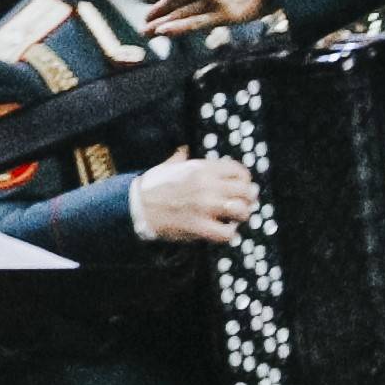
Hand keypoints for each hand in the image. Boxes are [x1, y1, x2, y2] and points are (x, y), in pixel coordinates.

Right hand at [128, 154, 260, 247]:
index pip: (239, 171)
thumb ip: (180, 158)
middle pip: (245, 191)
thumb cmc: (152, 186)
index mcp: (202, 168)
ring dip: (241, 216)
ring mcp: (204, 206)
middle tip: (242, 205)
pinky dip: (229, 234)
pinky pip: (227, 233)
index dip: (245, 181)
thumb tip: (183, 150)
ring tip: (233, 219)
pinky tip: (222, 231)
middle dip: (247, 199)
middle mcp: (207, 185)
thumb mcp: (168, 166)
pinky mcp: (198, 226)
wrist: (137, 206)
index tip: (242, 187)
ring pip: (241, 210)